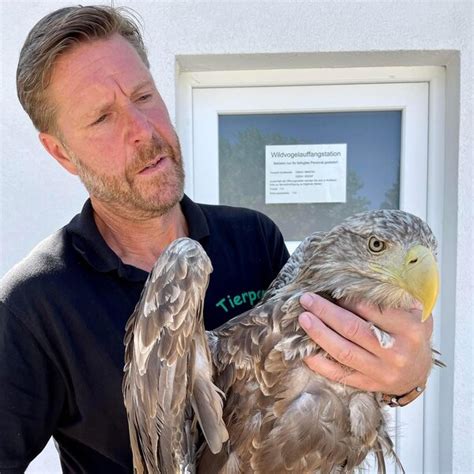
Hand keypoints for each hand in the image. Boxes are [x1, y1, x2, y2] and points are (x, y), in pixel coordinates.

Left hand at [298, 293, 432, 394]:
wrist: (418, 372)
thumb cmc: (412, 335)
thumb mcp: (414, 312)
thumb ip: (394, 298)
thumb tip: (360, 281)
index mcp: (410, 329)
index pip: (371, 310)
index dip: (347, 299)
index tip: (331, 289)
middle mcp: (395, 352)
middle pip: (352, 329)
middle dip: (325, 312)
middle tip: (307, 299)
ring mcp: (381, 371)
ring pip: (343, 351)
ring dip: (319, 333)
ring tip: (304, 318)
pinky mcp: (368, 384)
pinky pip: (338, 374)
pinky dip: (319, 363)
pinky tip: (305, 350)